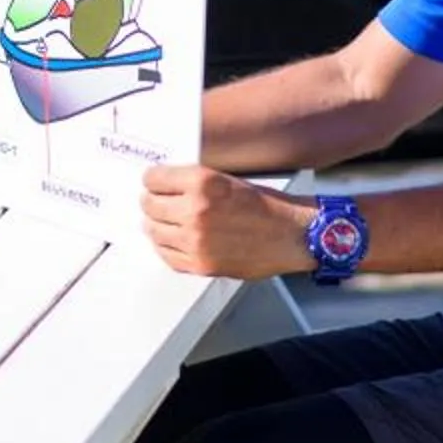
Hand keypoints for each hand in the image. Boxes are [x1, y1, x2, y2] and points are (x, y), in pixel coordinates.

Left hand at [139, 163, 313, 279]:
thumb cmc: (267, 207)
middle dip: (151, 201)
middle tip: (156, 202)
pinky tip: (169, 241)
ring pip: (153, 230)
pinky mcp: (200, 264)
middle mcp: (194, 211)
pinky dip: (164, 247)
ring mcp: (195, 240)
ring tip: (162, 222)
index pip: (154, 178)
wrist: (292, 235)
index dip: (153, 180)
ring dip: (155, 224)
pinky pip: (166, 255)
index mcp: (202, 183)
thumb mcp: (227, 180)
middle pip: (149, 204)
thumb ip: (194, 183)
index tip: (153, 183)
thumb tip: (166, 187)